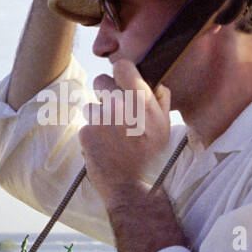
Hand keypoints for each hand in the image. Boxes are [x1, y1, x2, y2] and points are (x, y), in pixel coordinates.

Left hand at [78, 59, 173, 207]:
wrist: (130, 185)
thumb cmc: (150, 156)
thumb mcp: (165, 127)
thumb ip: (160, 100)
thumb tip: (153, 82)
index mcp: (141, 100)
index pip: (122, 65)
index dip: (121, 72)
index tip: (123, 80)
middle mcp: (119, 105)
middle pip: (100, 82)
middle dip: (107, 95)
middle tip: (117, 115)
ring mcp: (101, 118)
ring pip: (91, 105)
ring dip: (99, 116)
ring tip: (112, 136)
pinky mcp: (86, 132)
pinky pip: (86, 124)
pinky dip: (93, 134)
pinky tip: (104, 147)